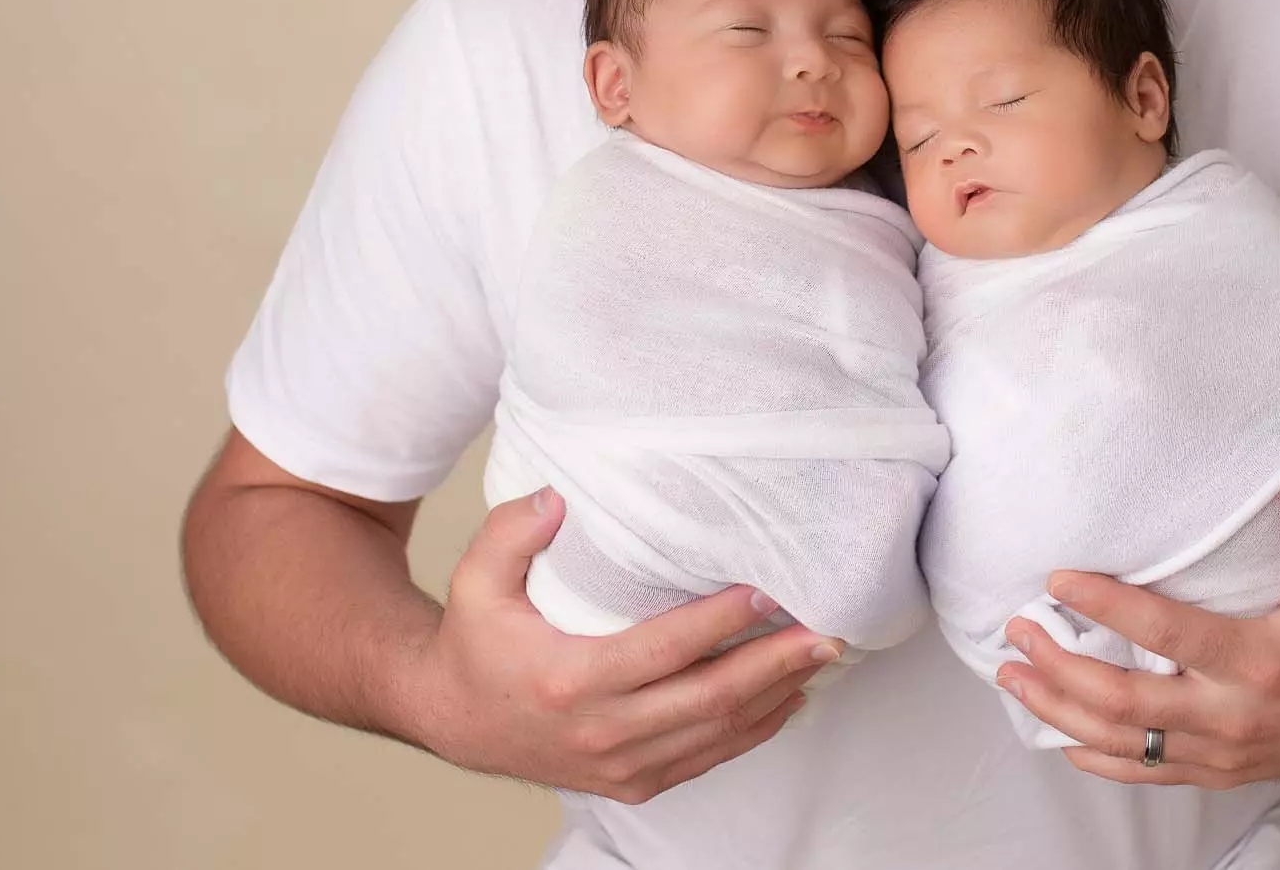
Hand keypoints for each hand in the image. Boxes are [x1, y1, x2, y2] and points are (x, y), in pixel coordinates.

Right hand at [401, 486, 841, 802]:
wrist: (453, 719)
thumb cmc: (477, 642)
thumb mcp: (476, 580)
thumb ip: (511, 533)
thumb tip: (558, 497)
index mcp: (570, 680)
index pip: (666, 649)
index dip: (723, 622)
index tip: (769, 591)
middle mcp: (602, 731)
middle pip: (708, 698)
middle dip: (774, 664)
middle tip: (826, 630)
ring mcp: (621, 765)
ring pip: (716, 733)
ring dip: (775, 695)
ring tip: (821, 656)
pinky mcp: (633, 783)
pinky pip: (706, 758)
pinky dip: (752, 730)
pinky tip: (785, 698)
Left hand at [995, 474, 1279, 787]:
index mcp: (1261, 663)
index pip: (1168, 634)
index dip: (1108, 606)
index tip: (1058, 578)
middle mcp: (1234, 717)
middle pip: (1125, 702)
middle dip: (1061, 667)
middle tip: (1017, 628)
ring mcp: (1224, 753)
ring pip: (1124, 743)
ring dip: (1060, 711)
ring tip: (1014, 674)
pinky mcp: (1220, 772)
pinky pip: (1146, 772)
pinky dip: (1096, 757)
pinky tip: (1058, 733)